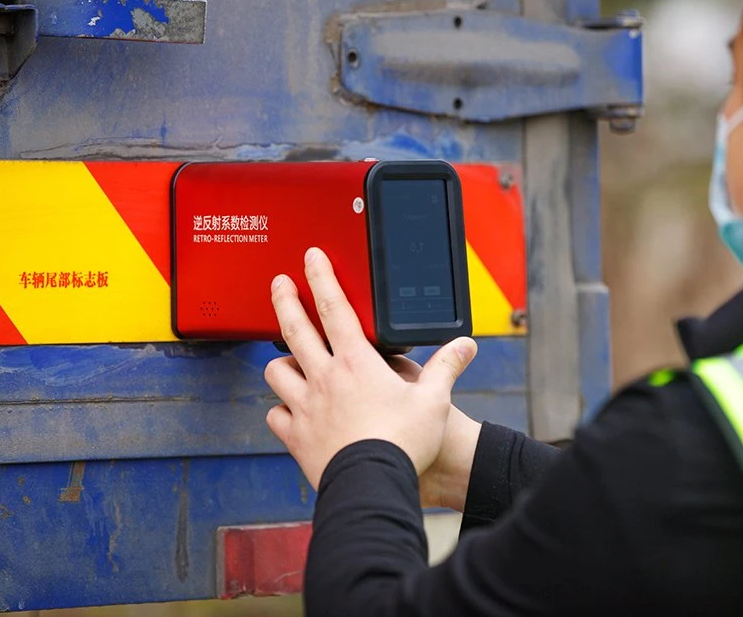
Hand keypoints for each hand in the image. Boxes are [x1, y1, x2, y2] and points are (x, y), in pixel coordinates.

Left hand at [264, 247, 477, 489]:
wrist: (374, 484)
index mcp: (357, 363)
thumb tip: (466, 344)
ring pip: (277, 372)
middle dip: (285, 300)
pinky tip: (290, 412)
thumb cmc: (405, 442)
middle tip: (279, 283)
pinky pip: (276, 416)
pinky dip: (280, 411)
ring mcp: (305, 407)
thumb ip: (446, 367)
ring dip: (280, 362)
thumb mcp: (434, 400)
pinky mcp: (297, 437)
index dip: (321, 277)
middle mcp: (325, 379)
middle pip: (294, 329)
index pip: (334, 308)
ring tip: (286, 358)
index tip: (311, 258)